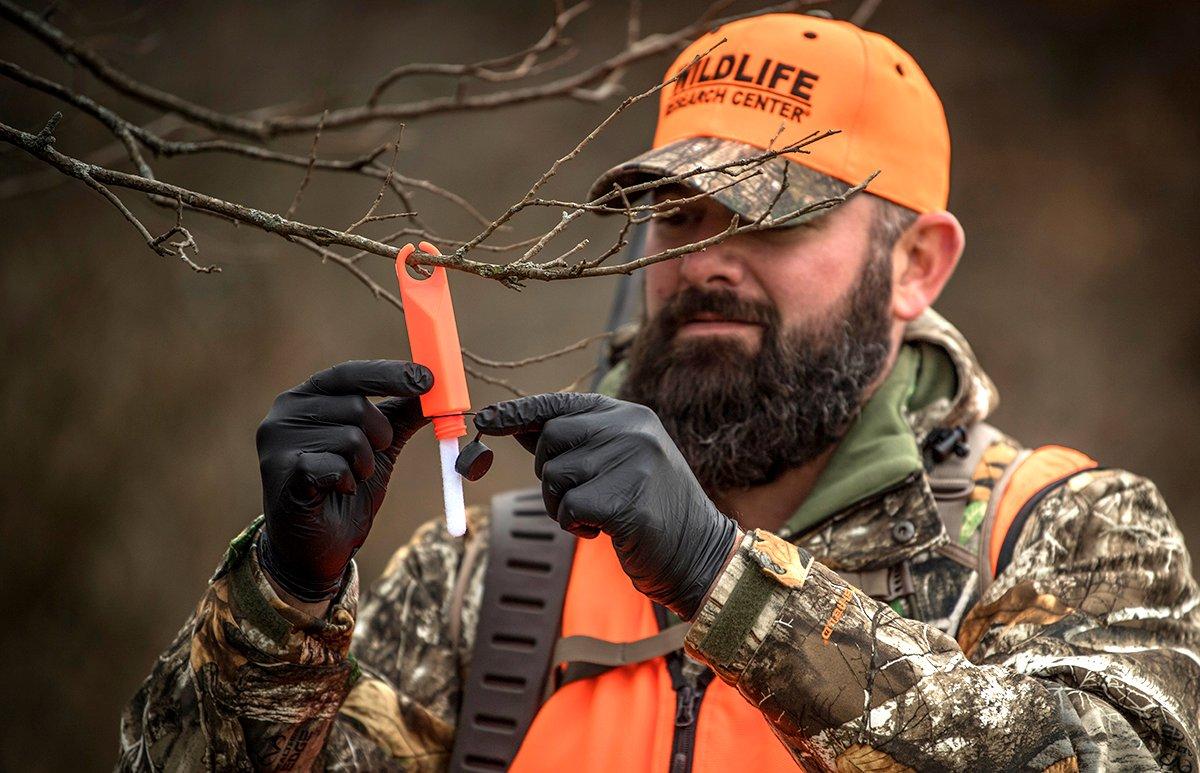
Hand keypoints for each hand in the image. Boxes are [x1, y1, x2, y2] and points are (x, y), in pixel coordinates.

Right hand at [256, 360, 432, 601]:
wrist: (317, 545)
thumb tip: (436, 389)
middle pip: (356, 406)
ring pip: (350, 438)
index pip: (349, 374)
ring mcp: (278, 442)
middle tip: (374, 457)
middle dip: (380, 435)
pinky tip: (337, 492)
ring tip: (349, 479)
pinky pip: (336, 468)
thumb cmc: (345, 488)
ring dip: (364, 465)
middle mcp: (285, 413)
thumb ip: (402, 416)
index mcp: (306, 397)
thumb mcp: (380, 447)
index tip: (428, 380)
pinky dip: (348, 483)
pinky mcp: (281, 473)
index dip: (389, 375)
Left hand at [474, 393, 739, 619]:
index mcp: (631, 416)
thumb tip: (518, 427)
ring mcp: (632, 462)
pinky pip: (567, 507)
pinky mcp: (626, 500)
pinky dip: (574, 525)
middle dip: (548, 473)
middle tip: (572, 498)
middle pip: (551, 439)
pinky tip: (602, 531)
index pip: (562, 405)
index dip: (519, 413)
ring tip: (593, 516)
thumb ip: (577, 444)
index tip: (486, 419)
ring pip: (555, 475)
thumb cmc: (652, 510)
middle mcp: (633, 430)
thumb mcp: (619, 464)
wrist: (699, 553)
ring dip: (560, 504)